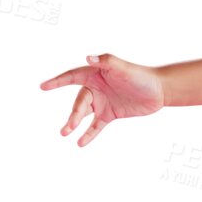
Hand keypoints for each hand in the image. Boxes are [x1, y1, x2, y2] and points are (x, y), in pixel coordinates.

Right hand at [38, 52, 164, 146]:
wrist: (158, 90)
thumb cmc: (140, 75)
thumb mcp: (123, 67)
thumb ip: (105, 61)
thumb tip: (87, 57)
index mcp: (94, 74)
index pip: (71, 77)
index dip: (57, 82)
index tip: (43, 87)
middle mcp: (95, 88)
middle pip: (79, 103)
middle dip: (73, 116)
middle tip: (68, 128)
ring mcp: (102, 102)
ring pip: (83, 114)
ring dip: (74, 124)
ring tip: (65, 134)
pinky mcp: (110, 114)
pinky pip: (96, 125)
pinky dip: (89, 134)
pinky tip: (80, 143)